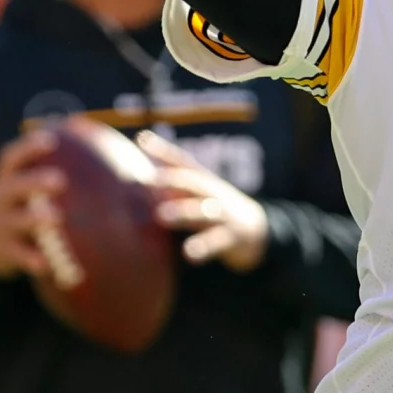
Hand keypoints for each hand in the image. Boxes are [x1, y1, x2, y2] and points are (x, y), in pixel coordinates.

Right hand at [0, 130, 64, 279]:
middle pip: (13, 186)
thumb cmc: (24, 203)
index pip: (12, 157)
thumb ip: (55, 163)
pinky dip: (31, 258)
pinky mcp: (1, 251)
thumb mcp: (28, 184)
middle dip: (34, 181)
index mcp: (7, 177)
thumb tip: (91, 132)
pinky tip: (47, 263)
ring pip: (14, 220)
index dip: (28, 147)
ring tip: (56, 217)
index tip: (51, 140)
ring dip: (34, 218)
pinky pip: (17, 255)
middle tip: (59, 180)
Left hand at [138, 130, 268, 270]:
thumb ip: (172, 187)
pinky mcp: (233, 236)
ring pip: (203, 211)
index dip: (163, 150)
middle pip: (193, 182)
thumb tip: (134, 181)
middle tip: (148, 180)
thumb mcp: (197, 194)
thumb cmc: (215, 210)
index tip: (143, 139)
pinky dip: (203, 247)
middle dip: (172, 179)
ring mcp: (225, 214)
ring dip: (183, 211)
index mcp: (203, 181)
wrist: (258, 230)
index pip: (182, 161)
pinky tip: (189, 253)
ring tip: (162, 216)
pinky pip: (217, 241)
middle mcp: (213, 193)